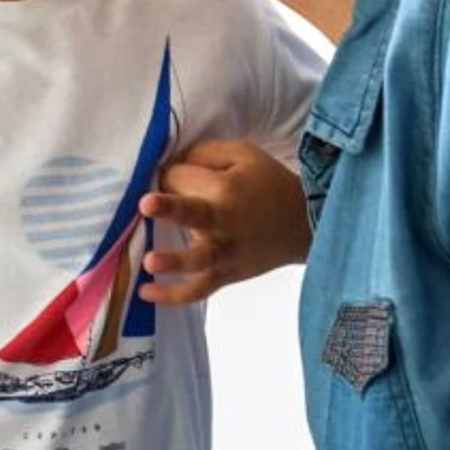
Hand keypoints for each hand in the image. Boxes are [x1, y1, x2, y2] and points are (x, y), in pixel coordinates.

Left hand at [137, 140, 309, 304]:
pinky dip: (174, 296)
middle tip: (145, 204)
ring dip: (174, 261)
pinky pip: (199, 290)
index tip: (172, 177)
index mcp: (225, 188)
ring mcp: (224, 253)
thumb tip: (169, 166)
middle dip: (169, 207)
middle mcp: (223, 221)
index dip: (169, 175)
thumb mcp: (243, 154)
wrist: (304, 224)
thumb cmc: (269, 185)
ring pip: (199, 260)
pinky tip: (146, 293)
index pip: (180, 178)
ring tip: (150, 261)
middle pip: (192, 213)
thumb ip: (204, 154)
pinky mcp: (225, 275)